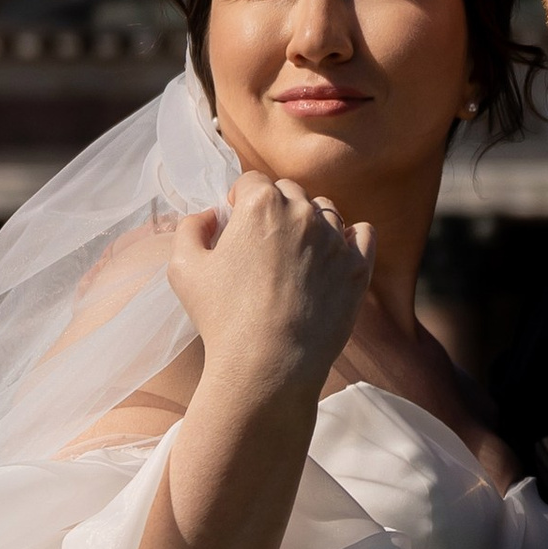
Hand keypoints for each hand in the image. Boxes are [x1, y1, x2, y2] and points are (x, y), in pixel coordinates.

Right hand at [164, 173, 371, 410]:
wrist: (268, 367)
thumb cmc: (222, 319)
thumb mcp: (183, 269)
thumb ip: (190, 227)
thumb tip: (208, 215)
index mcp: (261, 204)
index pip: (252, 182)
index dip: (241, 200)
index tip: (237, 224)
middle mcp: (302, 213)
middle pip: (290, 192)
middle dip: (275, 209)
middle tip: (264, 245)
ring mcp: (335, 239)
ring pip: (325, 211)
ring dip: (310, 223)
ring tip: (296, 256)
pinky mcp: (358, 267)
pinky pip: (364, 234)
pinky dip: (351, 239)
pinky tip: (333, 256)